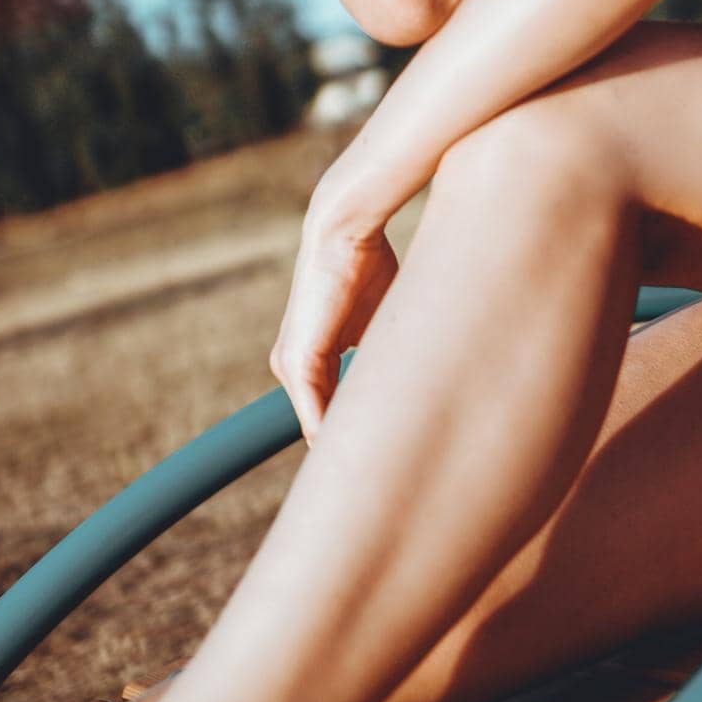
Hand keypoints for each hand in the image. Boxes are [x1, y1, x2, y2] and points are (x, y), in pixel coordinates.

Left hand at [270, 189, 398, 445]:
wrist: (343, 230)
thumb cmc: (366, 264)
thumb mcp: (376, 319)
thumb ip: (379, 355)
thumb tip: (411, 384)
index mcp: (309, 358)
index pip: (331, 409)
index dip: (359, 431)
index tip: (388, 452)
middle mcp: (292, 367)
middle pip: (324, 425)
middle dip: (356, 448)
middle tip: (391, 471)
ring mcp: (291, 368)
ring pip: (320, 427)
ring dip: (351, 448)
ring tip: (385, 469)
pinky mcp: (298, 363)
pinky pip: (317, 416)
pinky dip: (339, 437)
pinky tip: (368, 454)